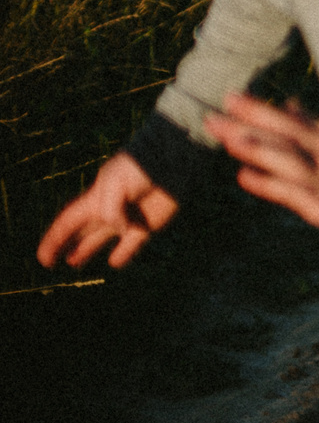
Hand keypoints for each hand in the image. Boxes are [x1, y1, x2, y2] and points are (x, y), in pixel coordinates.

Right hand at [38, 152, 177, 268]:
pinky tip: (114, 262)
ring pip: (100, 238)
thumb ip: (110, 209)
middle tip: (51, 262)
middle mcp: (108, 210)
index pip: (67, 222)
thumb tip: (119, 230)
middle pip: (80, 232)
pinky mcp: (148, 225)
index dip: (54, 240)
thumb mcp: (115, 183)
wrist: (172, 160)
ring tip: (73, 262)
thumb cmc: (139, 167)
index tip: (43, 258)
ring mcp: (127, 218)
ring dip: (86, 250)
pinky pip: (131, 244)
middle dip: (64, 245)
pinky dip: (123, 254)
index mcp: (94, 198)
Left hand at [203, 93, 318, 234]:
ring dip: (260, 151)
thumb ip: (312, 123)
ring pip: (288, 162)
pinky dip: (269, 185)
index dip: (259, 109)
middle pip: (283, 136)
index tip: (230, 96)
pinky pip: (293, 194)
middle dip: (249, 125)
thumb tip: (287, 102)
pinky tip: (244, 177)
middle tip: (214, 114)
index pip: (289, 120)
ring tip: (231, 140)